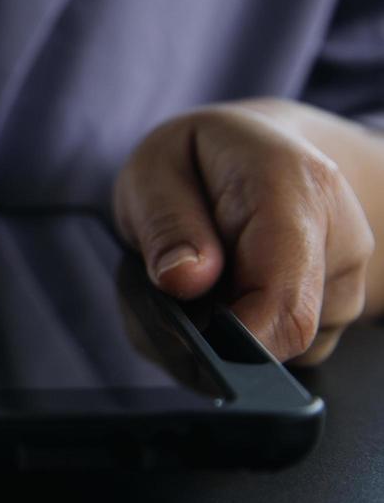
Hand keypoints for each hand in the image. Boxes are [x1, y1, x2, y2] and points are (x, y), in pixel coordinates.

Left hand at [114, 101, 375, 363]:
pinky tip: (224, 289)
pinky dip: (240, 330)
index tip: (186, 340)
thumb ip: (165, 222)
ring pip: (278, 345)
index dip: (234, 338)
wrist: (261, 155)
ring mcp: (347, 281)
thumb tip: (183, 281)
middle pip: (285, 332)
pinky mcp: (336, 312)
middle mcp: (341, 239)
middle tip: (171, 288)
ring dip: (223, 328)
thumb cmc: (198, 161)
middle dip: (215, 331)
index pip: (284, 297)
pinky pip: (280, 346)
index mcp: (296, 188)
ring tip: (199, 275)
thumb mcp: (155, 170)